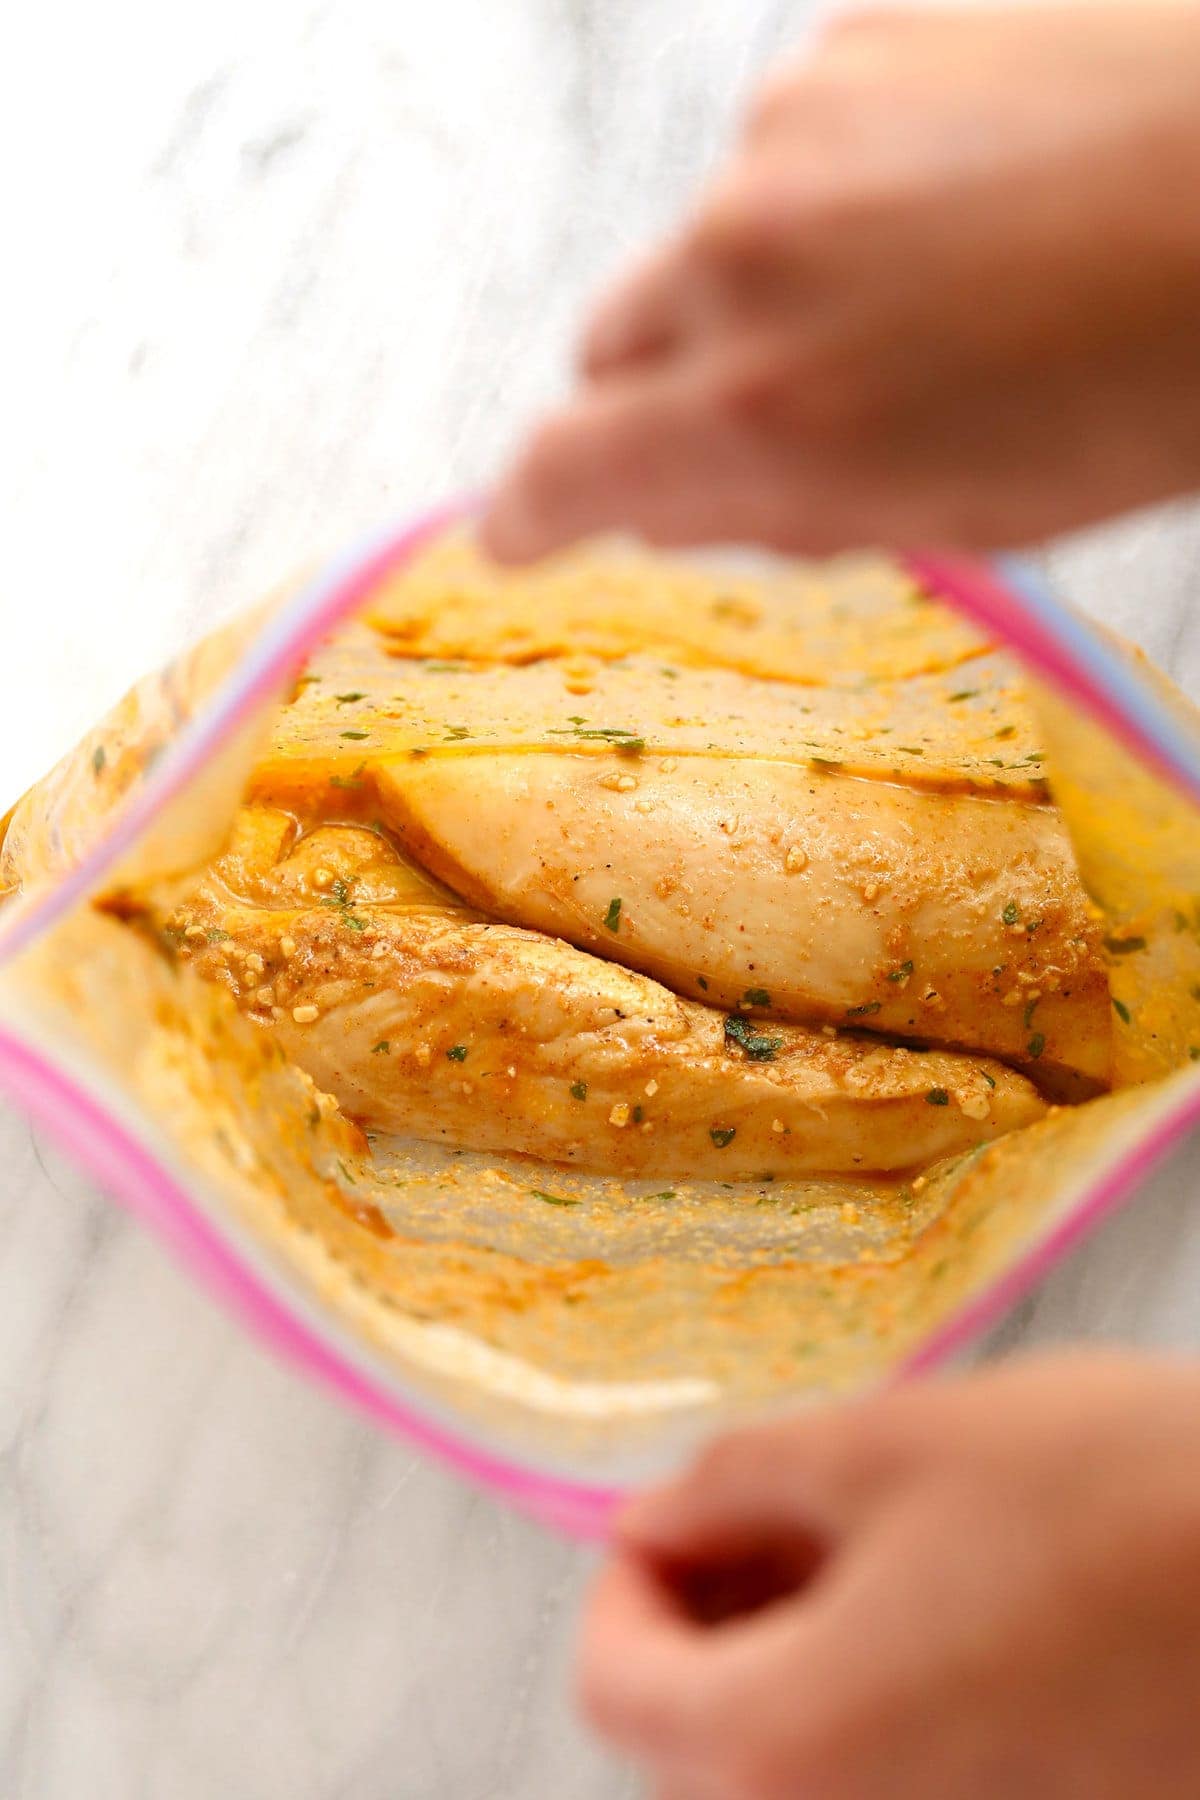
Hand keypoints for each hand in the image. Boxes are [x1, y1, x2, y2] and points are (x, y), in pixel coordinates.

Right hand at [483, 5, 1199, 563]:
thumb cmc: (1159, 378)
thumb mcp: (967, 510)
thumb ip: (793, 509)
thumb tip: (676, 498)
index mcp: (770, 410)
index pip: (565, 469)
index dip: (535, 511)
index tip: (522, 531)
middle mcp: (744, 256)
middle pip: (609, 350)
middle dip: (664, 401)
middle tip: (775, 422)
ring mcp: (788, 131)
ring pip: (702, 248)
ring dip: (762, 294)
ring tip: (917, 303)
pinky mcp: (845, 43)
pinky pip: (781, 155)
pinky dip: (829, 199)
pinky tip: (946, 213)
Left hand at [580, 1354, 1199, 1797]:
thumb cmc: (1110, 1496)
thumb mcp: (887, 1444)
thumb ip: (734, 1482)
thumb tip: (658, 1515)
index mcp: (790, 1745)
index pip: (614, 1686)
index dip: (630, 1578)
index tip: (686, 1510)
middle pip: (702, 1740)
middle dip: (713, 1613)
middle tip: (775, 1509)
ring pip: (801, 1762)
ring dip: (794, 1650)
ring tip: (864, 1537)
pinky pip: (898, 1776)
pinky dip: (880, 1697)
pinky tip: (939, 1601)